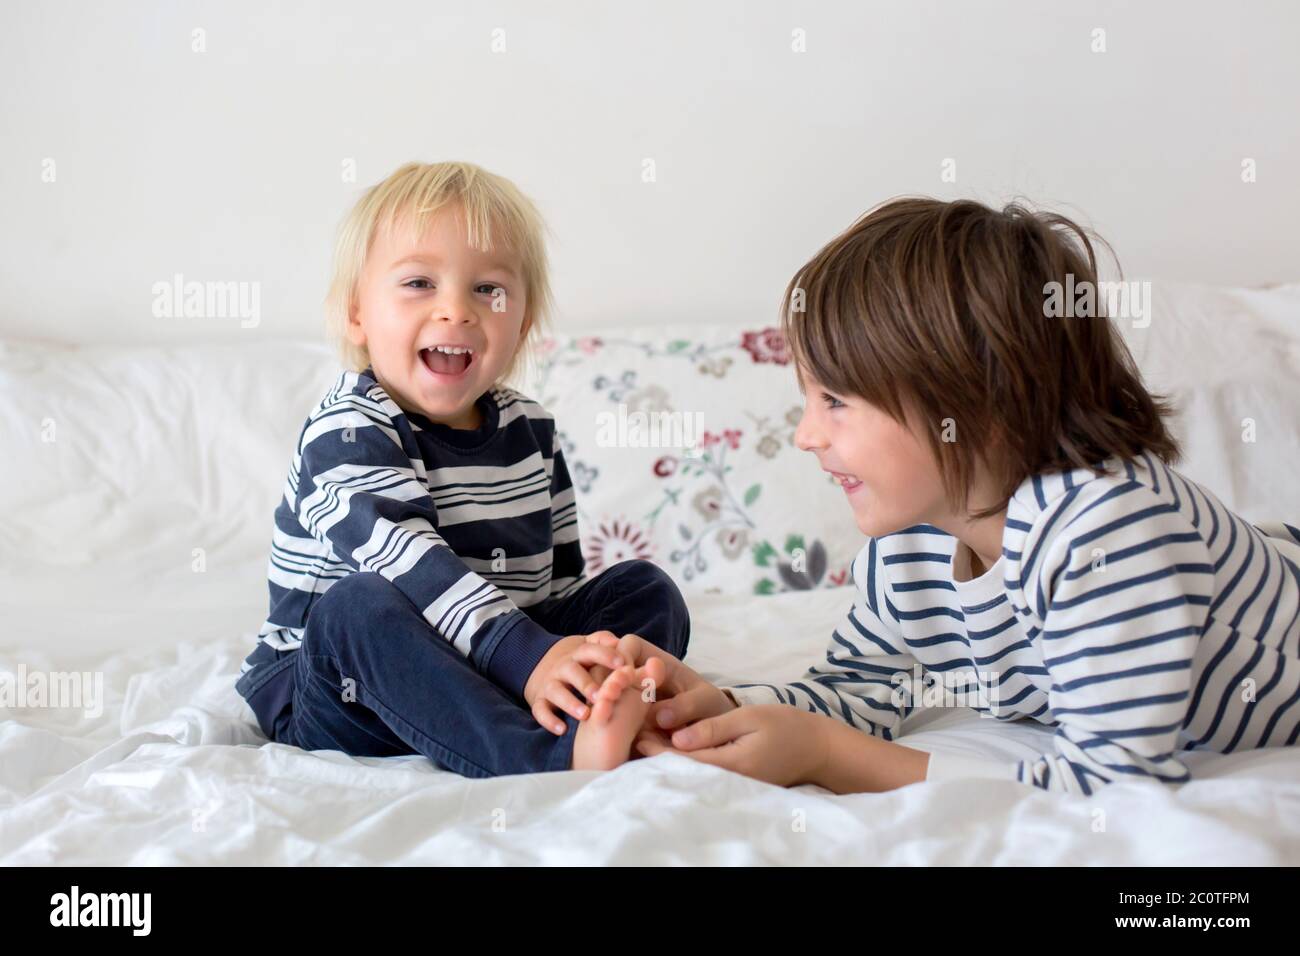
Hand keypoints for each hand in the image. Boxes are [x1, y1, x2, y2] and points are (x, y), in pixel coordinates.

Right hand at [523, 631, 625, 734]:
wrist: (542, 666)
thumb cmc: (579, 660)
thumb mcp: (590, 646)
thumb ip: (604, 641)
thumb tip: (618, 642)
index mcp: (577, 654)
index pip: (590, 650)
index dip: (606, 655)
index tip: (623, 664)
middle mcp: (562, 668)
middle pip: (571, 671)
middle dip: (586, 684)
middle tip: (601, 696)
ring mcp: (549, 685)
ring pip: (555, 692)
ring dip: (570, 703)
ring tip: (585, 715)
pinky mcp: (539, 701)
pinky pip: (540, 711)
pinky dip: (549, 720)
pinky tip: (562, 730)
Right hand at [597, 633, 735, 731]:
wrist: (714, 733)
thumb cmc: (710, 709)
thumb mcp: (705, 703)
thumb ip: (686, 705)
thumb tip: (661, 717)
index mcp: (657, 661)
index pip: (630, 644)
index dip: (622, 656)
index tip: (625, 675)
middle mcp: (637, 677)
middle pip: (607, 666)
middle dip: (604, 681)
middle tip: (607, 700)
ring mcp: (627, 698)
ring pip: (601, 692)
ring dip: (600, 702)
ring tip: (605, 715)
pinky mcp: (622, 721)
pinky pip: (606, 716)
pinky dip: (603, 720)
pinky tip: (609, 730)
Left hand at [635, 704, 828, 786]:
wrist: (815, 748)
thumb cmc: (784, 726)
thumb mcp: (748, 719)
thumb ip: (712, 729)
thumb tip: (677, 739)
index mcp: (732, 764)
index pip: (685, 759)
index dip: (658, 747)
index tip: (637, 732)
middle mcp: (729, 780)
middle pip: (684, 769)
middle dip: (658, 753)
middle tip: (633, 734)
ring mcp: (732, 785)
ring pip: (692, 772)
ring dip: (670, 756)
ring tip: (646, 738)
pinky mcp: (735, 783)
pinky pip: (705, 772)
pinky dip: (687, 760)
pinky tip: (673, 746)